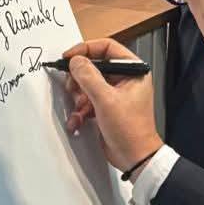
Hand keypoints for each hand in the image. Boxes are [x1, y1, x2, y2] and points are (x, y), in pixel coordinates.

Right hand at [60, 37, 162, 174]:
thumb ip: (88, 77)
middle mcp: (125, 79)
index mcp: (133, 70)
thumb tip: (75, 61)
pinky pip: (87, 100)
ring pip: (88, 84)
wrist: (134, 157)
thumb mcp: (106, 100)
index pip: (107, 47)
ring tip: (79, 108)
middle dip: (79, 78)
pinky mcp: (107, 107)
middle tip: (71, 86)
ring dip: (79, 96)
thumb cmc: (131, 130)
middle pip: (94, 66)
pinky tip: (78, 119)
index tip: (69, 57)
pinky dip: (80, 109)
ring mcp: (115, 93)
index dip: (86, 49)